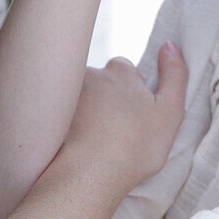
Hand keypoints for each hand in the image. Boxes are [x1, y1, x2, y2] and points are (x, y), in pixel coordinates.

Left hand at [59, 43, 188, 192]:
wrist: (90, 174)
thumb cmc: (135, 146)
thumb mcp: (170, 111)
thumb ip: (175, 75)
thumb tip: (170, 45)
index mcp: (120, 71)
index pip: (124, 69)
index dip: (130, 91)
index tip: (132, 114)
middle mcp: (90, 74)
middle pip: (98, 82)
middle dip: (103, 99)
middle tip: (110, 130)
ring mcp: (64, 93)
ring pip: (76, 98)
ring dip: (82, 112)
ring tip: (89, 141)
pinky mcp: (43, 114)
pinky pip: (55, 116)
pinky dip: (63, 126)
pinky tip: (70, 145)